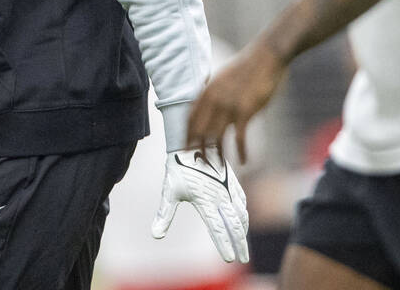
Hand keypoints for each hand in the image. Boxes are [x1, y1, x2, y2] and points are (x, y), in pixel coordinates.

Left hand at [151, 146, 249, 262]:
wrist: (190, 140)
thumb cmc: (178, 167)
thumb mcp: (169, 191)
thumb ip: (164, 214)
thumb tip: (155, 235)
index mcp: (204, 199)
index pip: (217, 228)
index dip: (224, 244)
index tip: (229, 259)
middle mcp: (219, 194)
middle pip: (234, 224)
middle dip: (240, 243)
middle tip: (243, 258)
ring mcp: (227, 187)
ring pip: (241, 213)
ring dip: (243, 230)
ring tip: (243, 244)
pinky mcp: (231, 180)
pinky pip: (241, 200)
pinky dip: (243, 213)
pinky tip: (242, 220)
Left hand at [187, 37, 285, 162]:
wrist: (266, 56)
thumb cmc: (248, 67)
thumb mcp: (223, 77)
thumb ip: (215, 93)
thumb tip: (211, 109)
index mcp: (207, 90)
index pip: (190, 118)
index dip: (187, 135)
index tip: (186, 147)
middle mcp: (214, 99)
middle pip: (199, 131)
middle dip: (197, 148)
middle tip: (199, 162)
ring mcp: (228, 106)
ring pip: (216, 137)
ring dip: (216, 154)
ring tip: (218, 165)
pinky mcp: (245, 111)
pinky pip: (239, 138)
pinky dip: (241, 152)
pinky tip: (243, 161)